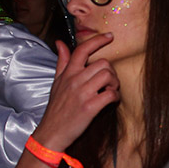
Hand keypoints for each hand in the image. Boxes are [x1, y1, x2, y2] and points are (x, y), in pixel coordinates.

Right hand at [31, 35, 119, 151]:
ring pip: (109, 76)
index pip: (82, 50)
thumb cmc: (57, 107)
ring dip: (115, 84)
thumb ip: (62, 62)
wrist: (52, 131)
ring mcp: (82, 93)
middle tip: (109, 82)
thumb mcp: (56, 82)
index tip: (109, 36)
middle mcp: (75, 80)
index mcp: (68, 73)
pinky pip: (111, 94)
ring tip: (109, 91)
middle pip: (103, 63)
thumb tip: (60, 43)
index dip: (97, 40)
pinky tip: (110, 100)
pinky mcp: (90, 106)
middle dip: (111, 72)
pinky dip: (115, 97)